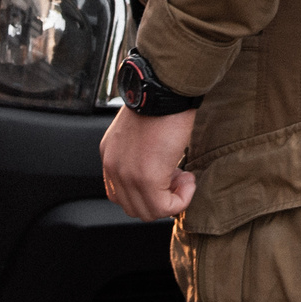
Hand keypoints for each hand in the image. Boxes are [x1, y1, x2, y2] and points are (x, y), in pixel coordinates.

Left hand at [101, 104, 198, 221]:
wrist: (164, 88)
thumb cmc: (160, 100)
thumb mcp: (140, 129)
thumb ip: (140, 151)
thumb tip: (161, 167)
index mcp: (111, 155)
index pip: (119, 194)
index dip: (145, 193)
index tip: (166, 176)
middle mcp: (113, 168)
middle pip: (133, 207)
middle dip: (159, 198)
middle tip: (177, 177)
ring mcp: (127, 175)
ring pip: (148, 212)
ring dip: (171, 200)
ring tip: (184, 177)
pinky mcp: (147, 178)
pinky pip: (165, 208)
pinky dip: (181, 200)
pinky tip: (189, 180)